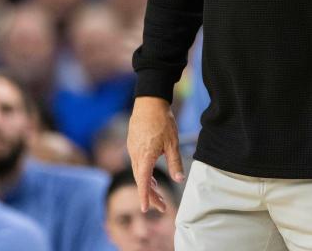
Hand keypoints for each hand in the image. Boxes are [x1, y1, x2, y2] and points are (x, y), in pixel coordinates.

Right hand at [126, 97, 184, 212]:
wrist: (149, 101)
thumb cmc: (162, 121)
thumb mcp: (172, 143)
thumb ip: (175, 162)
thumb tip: (179, 179)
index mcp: (145, 157)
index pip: (143, 182)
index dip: (145, 197)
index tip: (146, 209)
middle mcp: (135, 155)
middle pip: (140, 180)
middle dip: (150, 195)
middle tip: (162, 206)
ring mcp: (132, 149)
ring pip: (137, 171)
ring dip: (147, 184)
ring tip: (157, 193)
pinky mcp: (132, 143)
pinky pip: (136, 163)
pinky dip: (143, 173)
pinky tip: (150, 175)